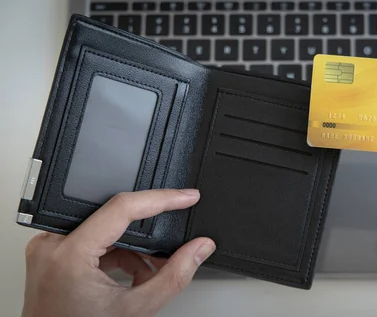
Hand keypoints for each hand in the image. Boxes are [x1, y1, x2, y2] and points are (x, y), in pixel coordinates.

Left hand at [22, 189, 214, 316]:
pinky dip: (119, 254)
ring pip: (106, 228)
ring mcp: (49, 248)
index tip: (185, 197)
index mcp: (68, 254)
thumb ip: (175, 275)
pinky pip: (94, 240)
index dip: (161, 198)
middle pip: (114, 217)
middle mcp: (52, 245)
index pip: (122, 207)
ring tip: (151, 272)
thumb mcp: (137, 309)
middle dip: (148, 233)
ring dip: (134, 248)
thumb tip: (200, 248)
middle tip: (172, 244)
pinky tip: (134, 274)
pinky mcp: (53, 254)